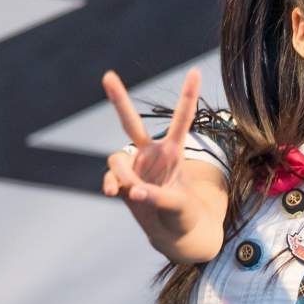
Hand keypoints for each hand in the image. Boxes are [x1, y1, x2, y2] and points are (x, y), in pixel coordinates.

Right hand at [101, 66, 204, 236]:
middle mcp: (151, 153)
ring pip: (117, 159)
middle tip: (107, 75)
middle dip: (118, 99)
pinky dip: (110, 184)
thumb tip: (133, 192)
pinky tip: (112, 193)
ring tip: (133, 192)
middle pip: (131, 122)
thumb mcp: (179, 206)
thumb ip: (158, 197)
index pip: (181, 120)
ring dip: (121, 174)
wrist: (173, 233)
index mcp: (173, 151)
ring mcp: (134, 166)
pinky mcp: (122, 182)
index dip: (188, 96)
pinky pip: (110, 177)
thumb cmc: (183, 214)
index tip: (196, 70)